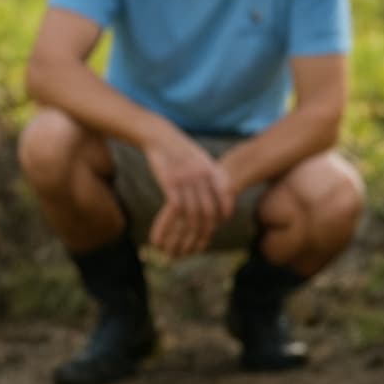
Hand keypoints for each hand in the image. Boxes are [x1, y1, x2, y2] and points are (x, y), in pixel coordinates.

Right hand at [145, 128, 235, 257]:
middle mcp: (200, 177)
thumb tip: (223, 188)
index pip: (223, 195)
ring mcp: (185, 181)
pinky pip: (174, 210)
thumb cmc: (180, 148)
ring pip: (191, 214)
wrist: (160, 136)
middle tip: (200, 242)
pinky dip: (170, 225)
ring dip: (186, 234)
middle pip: (207, 211)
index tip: (222, 222)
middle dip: (204, 231)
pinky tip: (166, 233)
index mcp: (210, 170)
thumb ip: (210, 174)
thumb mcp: (200, 157)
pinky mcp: (170, 184)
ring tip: (181, 247)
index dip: (224, 210)